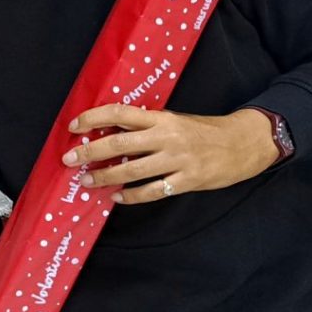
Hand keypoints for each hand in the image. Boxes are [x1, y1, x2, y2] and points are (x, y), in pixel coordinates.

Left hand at [59, 105, 275, 204]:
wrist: (242, 143)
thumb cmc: (203, 130)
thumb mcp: (174, 119)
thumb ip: (147, 125)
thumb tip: (110, 130)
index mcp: (161, 117)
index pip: (119, 113)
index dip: (93, 118)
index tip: (74, 126)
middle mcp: (166, 137)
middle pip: (119, 144)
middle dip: (89, 152)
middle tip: (69, 160)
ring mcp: (177, 160)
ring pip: (132, 171)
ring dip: (105, 177)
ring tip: (88, 181)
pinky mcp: (187, 181)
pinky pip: (152, 191)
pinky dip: (131, 196)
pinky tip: (117, 197)